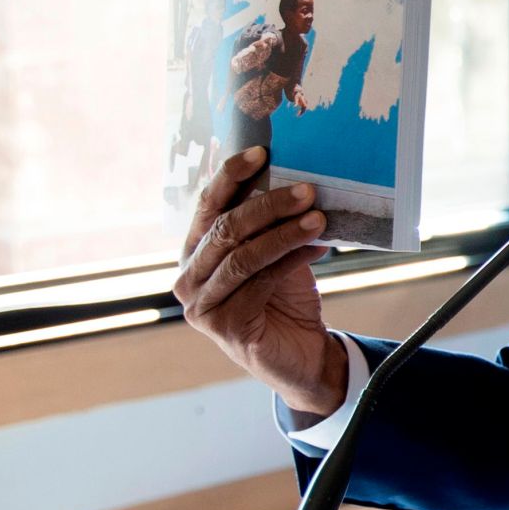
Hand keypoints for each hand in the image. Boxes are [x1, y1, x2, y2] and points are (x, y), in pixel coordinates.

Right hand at [174, 148, 342, 415]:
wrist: (303, 356)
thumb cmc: (286, 299)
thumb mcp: (276, 254)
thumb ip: (270, 225)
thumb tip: (295, 178)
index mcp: (196, 251)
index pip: (208, 205)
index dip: (231, 176)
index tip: (262, 152)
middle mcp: (189, 276)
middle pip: (226, 229)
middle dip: (268, 205)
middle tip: (307, 190)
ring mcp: (202, 304)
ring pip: (242, 256)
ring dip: (283, 233)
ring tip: (319, 218)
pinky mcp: (224, 325)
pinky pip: (259, 283)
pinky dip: (291, 261)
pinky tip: (318, 248)